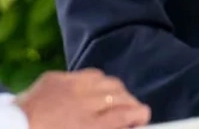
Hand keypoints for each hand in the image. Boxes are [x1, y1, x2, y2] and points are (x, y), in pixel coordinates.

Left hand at [15, 69, 149, 128]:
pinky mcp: (55, 78)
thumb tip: (119, 123)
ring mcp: (69, 88)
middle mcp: (82, 104)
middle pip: (118, 94)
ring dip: (114, 89)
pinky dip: (93, 82)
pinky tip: (92, 90)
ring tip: (114, 99)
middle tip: (132, 110)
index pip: (124, 113)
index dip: (139, 114)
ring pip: (104, 80)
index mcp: (88, 126)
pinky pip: (84, 75)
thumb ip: (102, 128)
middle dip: (130, 101)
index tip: (143, 116)